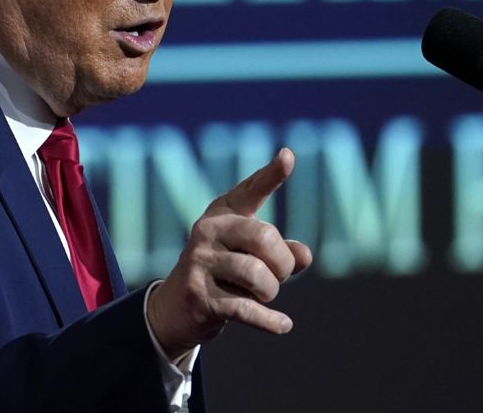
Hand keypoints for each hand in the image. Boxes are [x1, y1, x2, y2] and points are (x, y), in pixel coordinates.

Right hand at [146, 148, 311, 358]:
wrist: (178, 308)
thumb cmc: (225, 273)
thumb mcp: (253, 257)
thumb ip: (283, 252)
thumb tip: (304, 256)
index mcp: (222, 213)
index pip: (250, 191)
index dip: (271, 175)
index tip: (288, 156)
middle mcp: (208, 231)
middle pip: (265, 238)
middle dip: (282, 264)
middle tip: (278, 277)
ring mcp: (200, 263)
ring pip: (258, 275)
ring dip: (270, 292)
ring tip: (264, 296)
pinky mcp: (199, 296)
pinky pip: (246, 308)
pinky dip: (269, 320)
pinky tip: (283, 325)